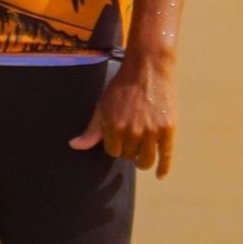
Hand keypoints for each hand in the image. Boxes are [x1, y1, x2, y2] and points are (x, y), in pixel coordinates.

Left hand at [69, 52, 176, 176]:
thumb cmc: (122, 87)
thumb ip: (92, 130)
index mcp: (114, 126)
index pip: (113, 151)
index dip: (115, 145)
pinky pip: (166, 156)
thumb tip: (74, 146)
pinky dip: (163, 168)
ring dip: (142, 161)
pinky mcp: (168, 129)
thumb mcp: (102, 106)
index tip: (119, 136)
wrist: (147, 68)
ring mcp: (152, 131)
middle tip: (131, 138)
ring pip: (145, 160)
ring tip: (141, 157)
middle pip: (129, 156)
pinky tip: (160, 175)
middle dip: (128, 150)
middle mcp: (133, 131)